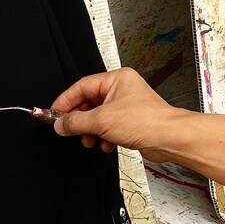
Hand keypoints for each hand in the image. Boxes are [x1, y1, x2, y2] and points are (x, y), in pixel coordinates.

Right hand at [51, 67, 178, 161]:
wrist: (169, 139)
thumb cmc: (147, 121)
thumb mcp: (102, 121)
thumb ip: (76, 122)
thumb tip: (60, 124)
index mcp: (116, 79)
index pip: (82, 86)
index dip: (66, 101)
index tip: (54, 113)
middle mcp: (122, 89)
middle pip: (89, 102)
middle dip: (80, 119)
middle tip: (69, 129)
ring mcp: (127, 106)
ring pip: (98, 116)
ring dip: (90, 130)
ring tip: (88, 139)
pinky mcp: (131, 121)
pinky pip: (108, 126)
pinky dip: (103, 136)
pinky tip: (104, 144)